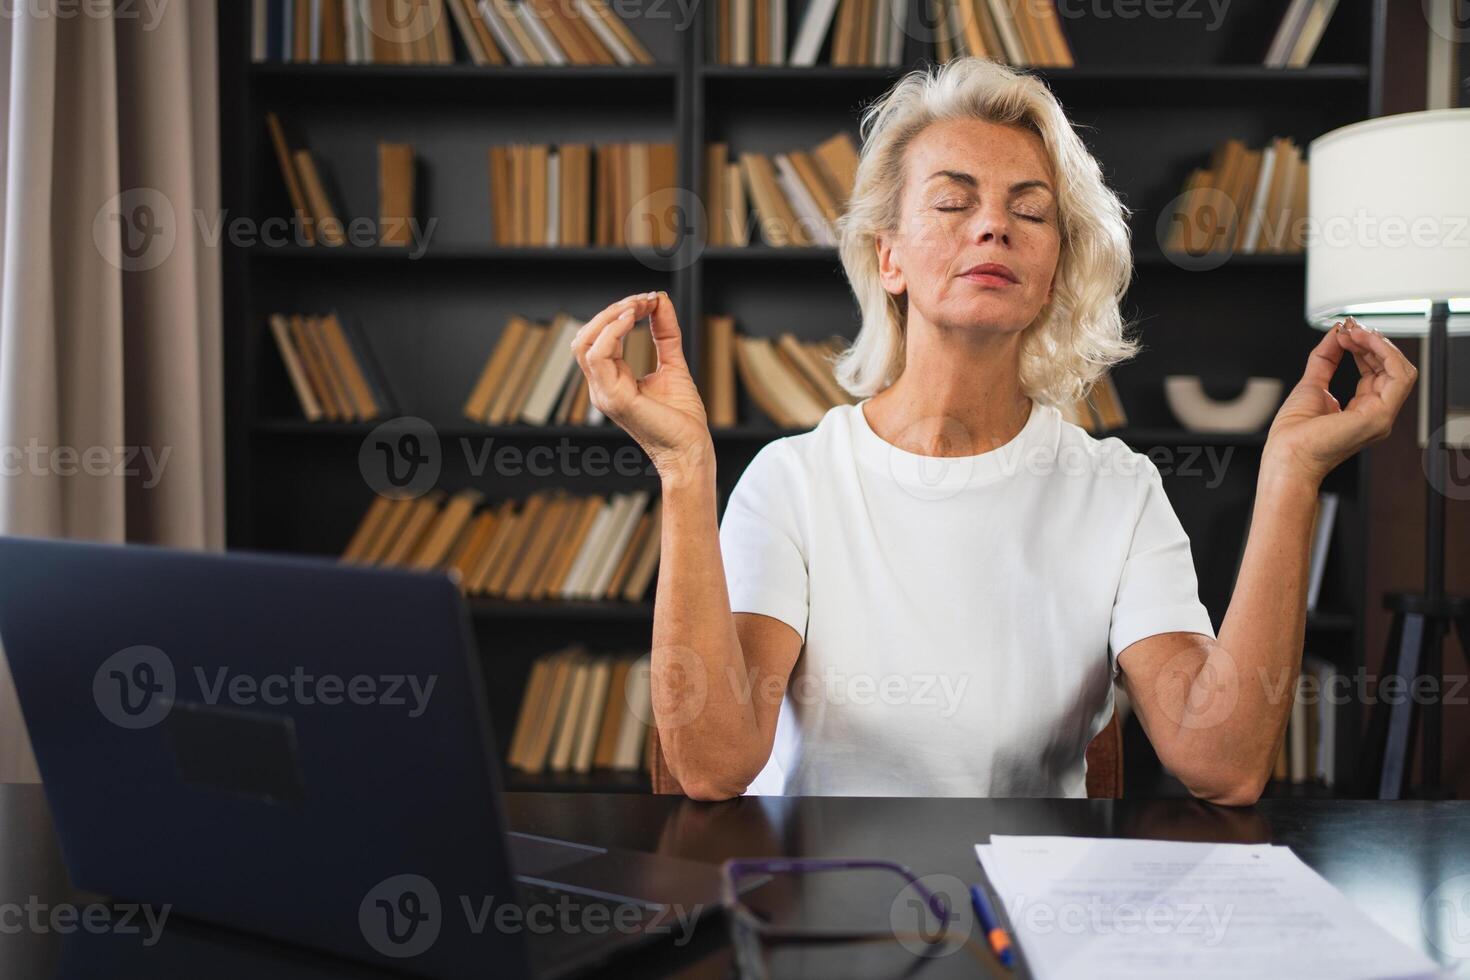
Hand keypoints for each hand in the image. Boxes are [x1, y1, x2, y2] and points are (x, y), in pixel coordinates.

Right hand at [571, 292, 712, 484]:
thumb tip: (661, 300)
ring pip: (585, 343)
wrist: (691, 450)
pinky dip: (613, 332)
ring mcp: (604, 393)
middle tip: (644, 300)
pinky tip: (633, 320)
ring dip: (611, 317)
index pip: (598, 338)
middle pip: (585, 337)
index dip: (618, 313)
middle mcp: (602, 387)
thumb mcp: (673, 364)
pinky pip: (598, 356)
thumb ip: (665, 333)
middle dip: (612, 310)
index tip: (648, 300)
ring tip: (638, 306)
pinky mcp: (614, 398)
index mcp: (611, 381)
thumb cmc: (682, 418)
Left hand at [1264, 317, 1418, 485]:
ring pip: (1401, 369)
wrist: (1287, 456)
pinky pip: (1399, 377)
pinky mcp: (1380, 416)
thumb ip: (1325, 358)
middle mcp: (1376, 413)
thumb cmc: (1293, 435)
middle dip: (1371, 342)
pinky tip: (1363, 342)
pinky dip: (1384, 353)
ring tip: (1355, 333)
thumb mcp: (1311, 384)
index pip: (1377, 371)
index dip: (1364, 347)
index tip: (1346, 331)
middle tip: (1350, 329)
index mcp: (1362, 409)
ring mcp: (1381, 416)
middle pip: (1390, 368)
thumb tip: (1336, 334)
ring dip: (1378, 344)